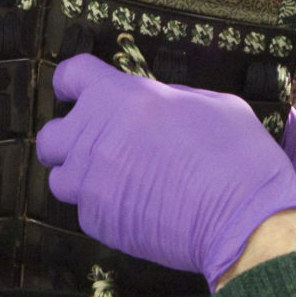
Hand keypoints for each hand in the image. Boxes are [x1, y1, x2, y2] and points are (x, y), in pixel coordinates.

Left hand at [35, 56, 295, 286]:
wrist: (243, 219)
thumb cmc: (238, 157)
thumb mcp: (213, 104)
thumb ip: (169, 99)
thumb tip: (155, 104)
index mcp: (125, 97)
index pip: (72, 75)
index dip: (71, 84)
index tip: (72, 93)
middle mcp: (98, 136)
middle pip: (52, 134)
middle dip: (70, 140)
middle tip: (98, 146)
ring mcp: (93, 182)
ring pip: (60, 178)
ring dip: (81, 177)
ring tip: (115, 182)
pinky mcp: (99, 221)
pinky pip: (84, 211)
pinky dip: (103, 210)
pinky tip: (137, 208)